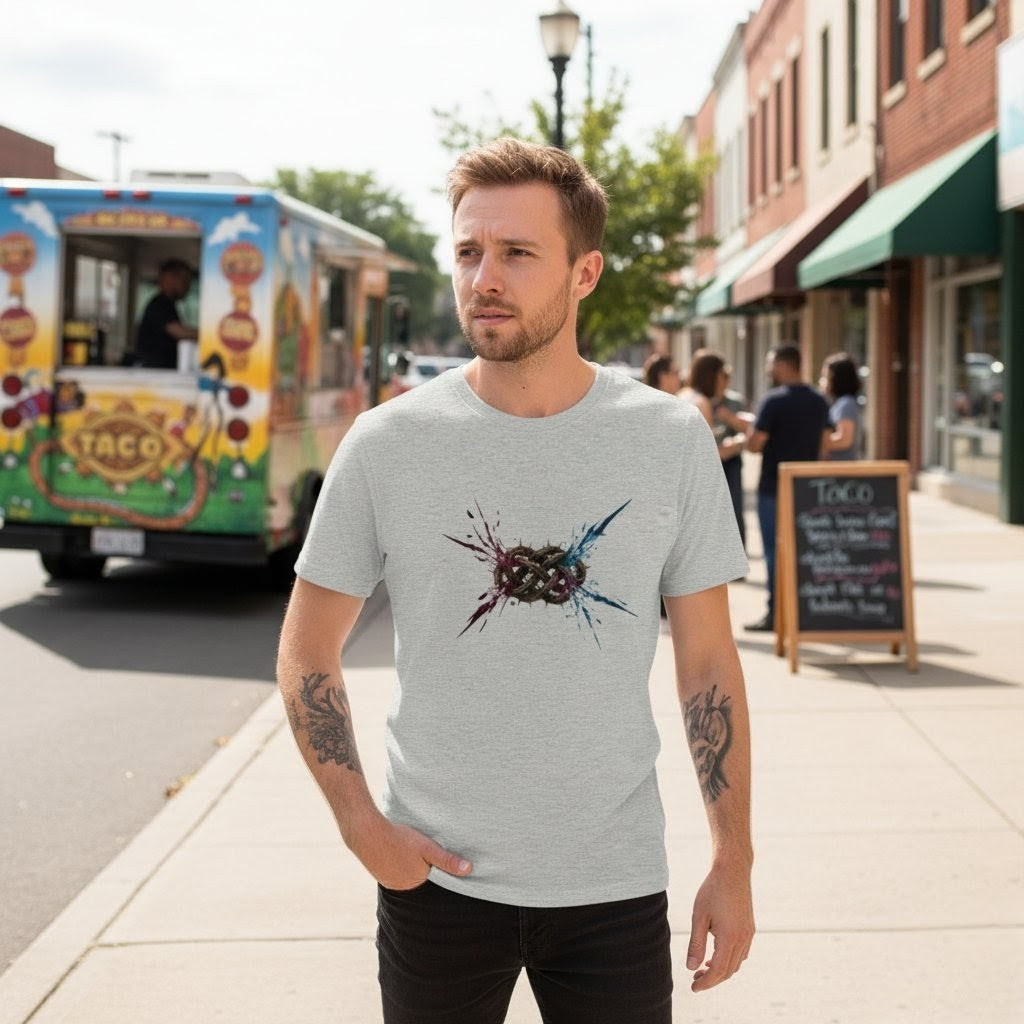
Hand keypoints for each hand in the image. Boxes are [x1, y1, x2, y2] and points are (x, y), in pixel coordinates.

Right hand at [346, 812, 472, 890]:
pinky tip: (397, 851)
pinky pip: (393, 871)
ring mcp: (388, 881)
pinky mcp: (378, 872)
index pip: (433, 880)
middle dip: (423, 868)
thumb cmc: (399, 839)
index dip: (436, 869)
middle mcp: (402, 887)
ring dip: (409, 865)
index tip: (438, 860)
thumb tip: (469, 870)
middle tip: (422, 853)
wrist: (365, 832)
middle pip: (419, 878)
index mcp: (416, 883)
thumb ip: (447, 860)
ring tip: (409, 851)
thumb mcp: (427, 847)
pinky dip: (397, 863)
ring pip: (405, 874)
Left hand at [686, 860, 754, 991]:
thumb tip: (691, 967)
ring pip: (736, 963)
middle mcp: (743, 939)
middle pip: (728, 971)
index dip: (706, 982)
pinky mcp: (749, 928)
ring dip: (721, 970)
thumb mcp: (699, 917)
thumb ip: (696, 944)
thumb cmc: (712, 891)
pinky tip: (716, 954)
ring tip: (703, 968)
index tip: (693, 987)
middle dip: (712, 979)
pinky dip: (729, 960)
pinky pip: (742, 953)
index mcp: (730, 938)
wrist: (732, 871)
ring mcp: (749, 934)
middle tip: (695, 979)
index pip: (718, 971)